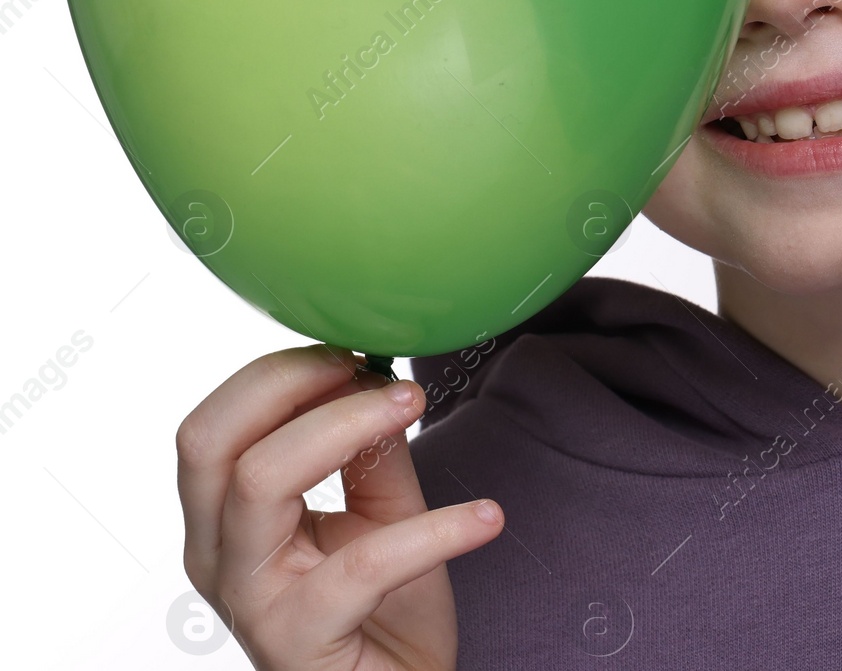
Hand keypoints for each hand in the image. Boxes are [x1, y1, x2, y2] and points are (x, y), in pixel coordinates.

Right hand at [177, 345, 503, 669]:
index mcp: (223, 520)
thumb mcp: (379, 510)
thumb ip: (369, 448)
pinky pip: (362, 565)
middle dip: (287, 381)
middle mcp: (217, 558)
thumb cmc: (382, 610)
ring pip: (260, 482)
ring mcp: (250, 601)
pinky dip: (435, 529)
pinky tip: (487, 516)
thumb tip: (378, 370)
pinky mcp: (298, 642)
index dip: (277, 373)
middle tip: (366, 362)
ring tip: (420, 403)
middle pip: (209, 442)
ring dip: (346, 424)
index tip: (350, 346)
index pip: (214, 426)